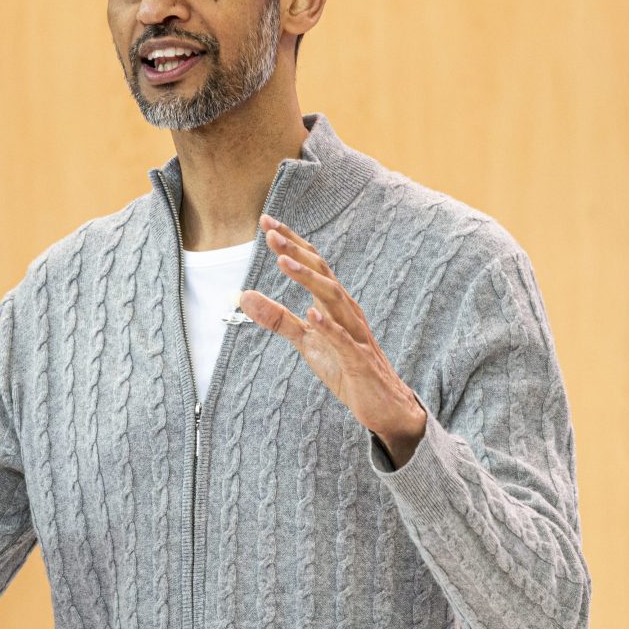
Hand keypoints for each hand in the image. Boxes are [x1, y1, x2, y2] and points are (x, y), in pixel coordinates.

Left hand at [239, 214, 425, 466]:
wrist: (384, 406)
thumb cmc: (346, 369)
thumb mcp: (306, 341)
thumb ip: (277, 318)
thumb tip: (244, 296)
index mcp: (335, 303)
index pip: (312, 265)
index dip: (291, 243)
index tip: (267, 222)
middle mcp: (347, 311)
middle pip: (322, 273)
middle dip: (296, 251)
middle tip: (270, 232)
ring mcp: (355, 334)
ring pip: (333, 299)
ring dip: (308, 279)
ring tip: (282, 261)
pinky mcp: (359, 362)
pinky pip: (344, 341)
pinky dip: (329, 326)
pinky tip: (312, 314)